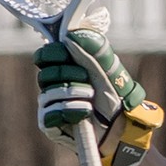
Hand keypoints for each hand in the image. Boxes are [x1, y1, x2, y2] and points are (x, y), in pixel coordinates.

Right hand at [35, 26, 165, 165]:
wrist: (122, 131)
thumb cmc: (115, 101)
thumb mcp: (108, 72)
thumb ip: (92, 52)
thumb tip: (72, 35)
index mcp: (63, 71)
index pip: (43, 57)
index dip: (52, 53)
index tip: (66, 52)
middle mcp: (53, 87)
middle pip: (44, 73)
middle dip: (67, 73)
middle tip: (86, 78)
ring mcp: (50, 107)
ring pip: (49, 93)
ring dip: (74, 92)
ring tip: (91, 98)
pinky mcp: (50, 125)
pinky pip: (50, 113)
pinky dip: (71, 109)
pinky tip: (86, 112)